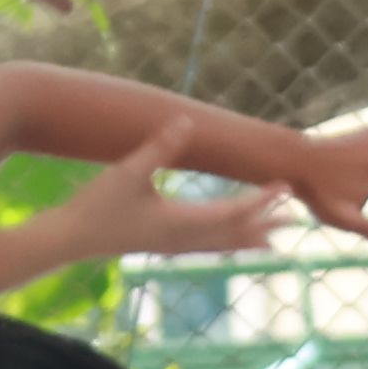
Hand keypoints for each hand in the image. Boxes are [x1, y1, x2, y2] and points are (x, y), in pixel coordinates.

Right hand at [66, 129, 285, 262]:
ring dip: (249, 238)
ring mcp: (173, 246)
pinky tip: (231, 242)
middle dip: (264, 224)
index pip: (231, 213)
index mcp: (179, 223)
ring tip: (276, 240)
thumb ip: (158, 147)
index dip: (260, 201)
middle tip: (296, 218)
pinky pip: (207, 247)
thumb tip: (184, 121)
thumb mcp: (127, 171)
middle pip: (234, 235)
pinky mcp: (164, 246)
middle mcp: (182, 240)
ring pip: (221, 245)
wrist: (71, 239)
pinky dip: (228, 244)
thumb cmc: (97, 204)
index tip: (284, 188)